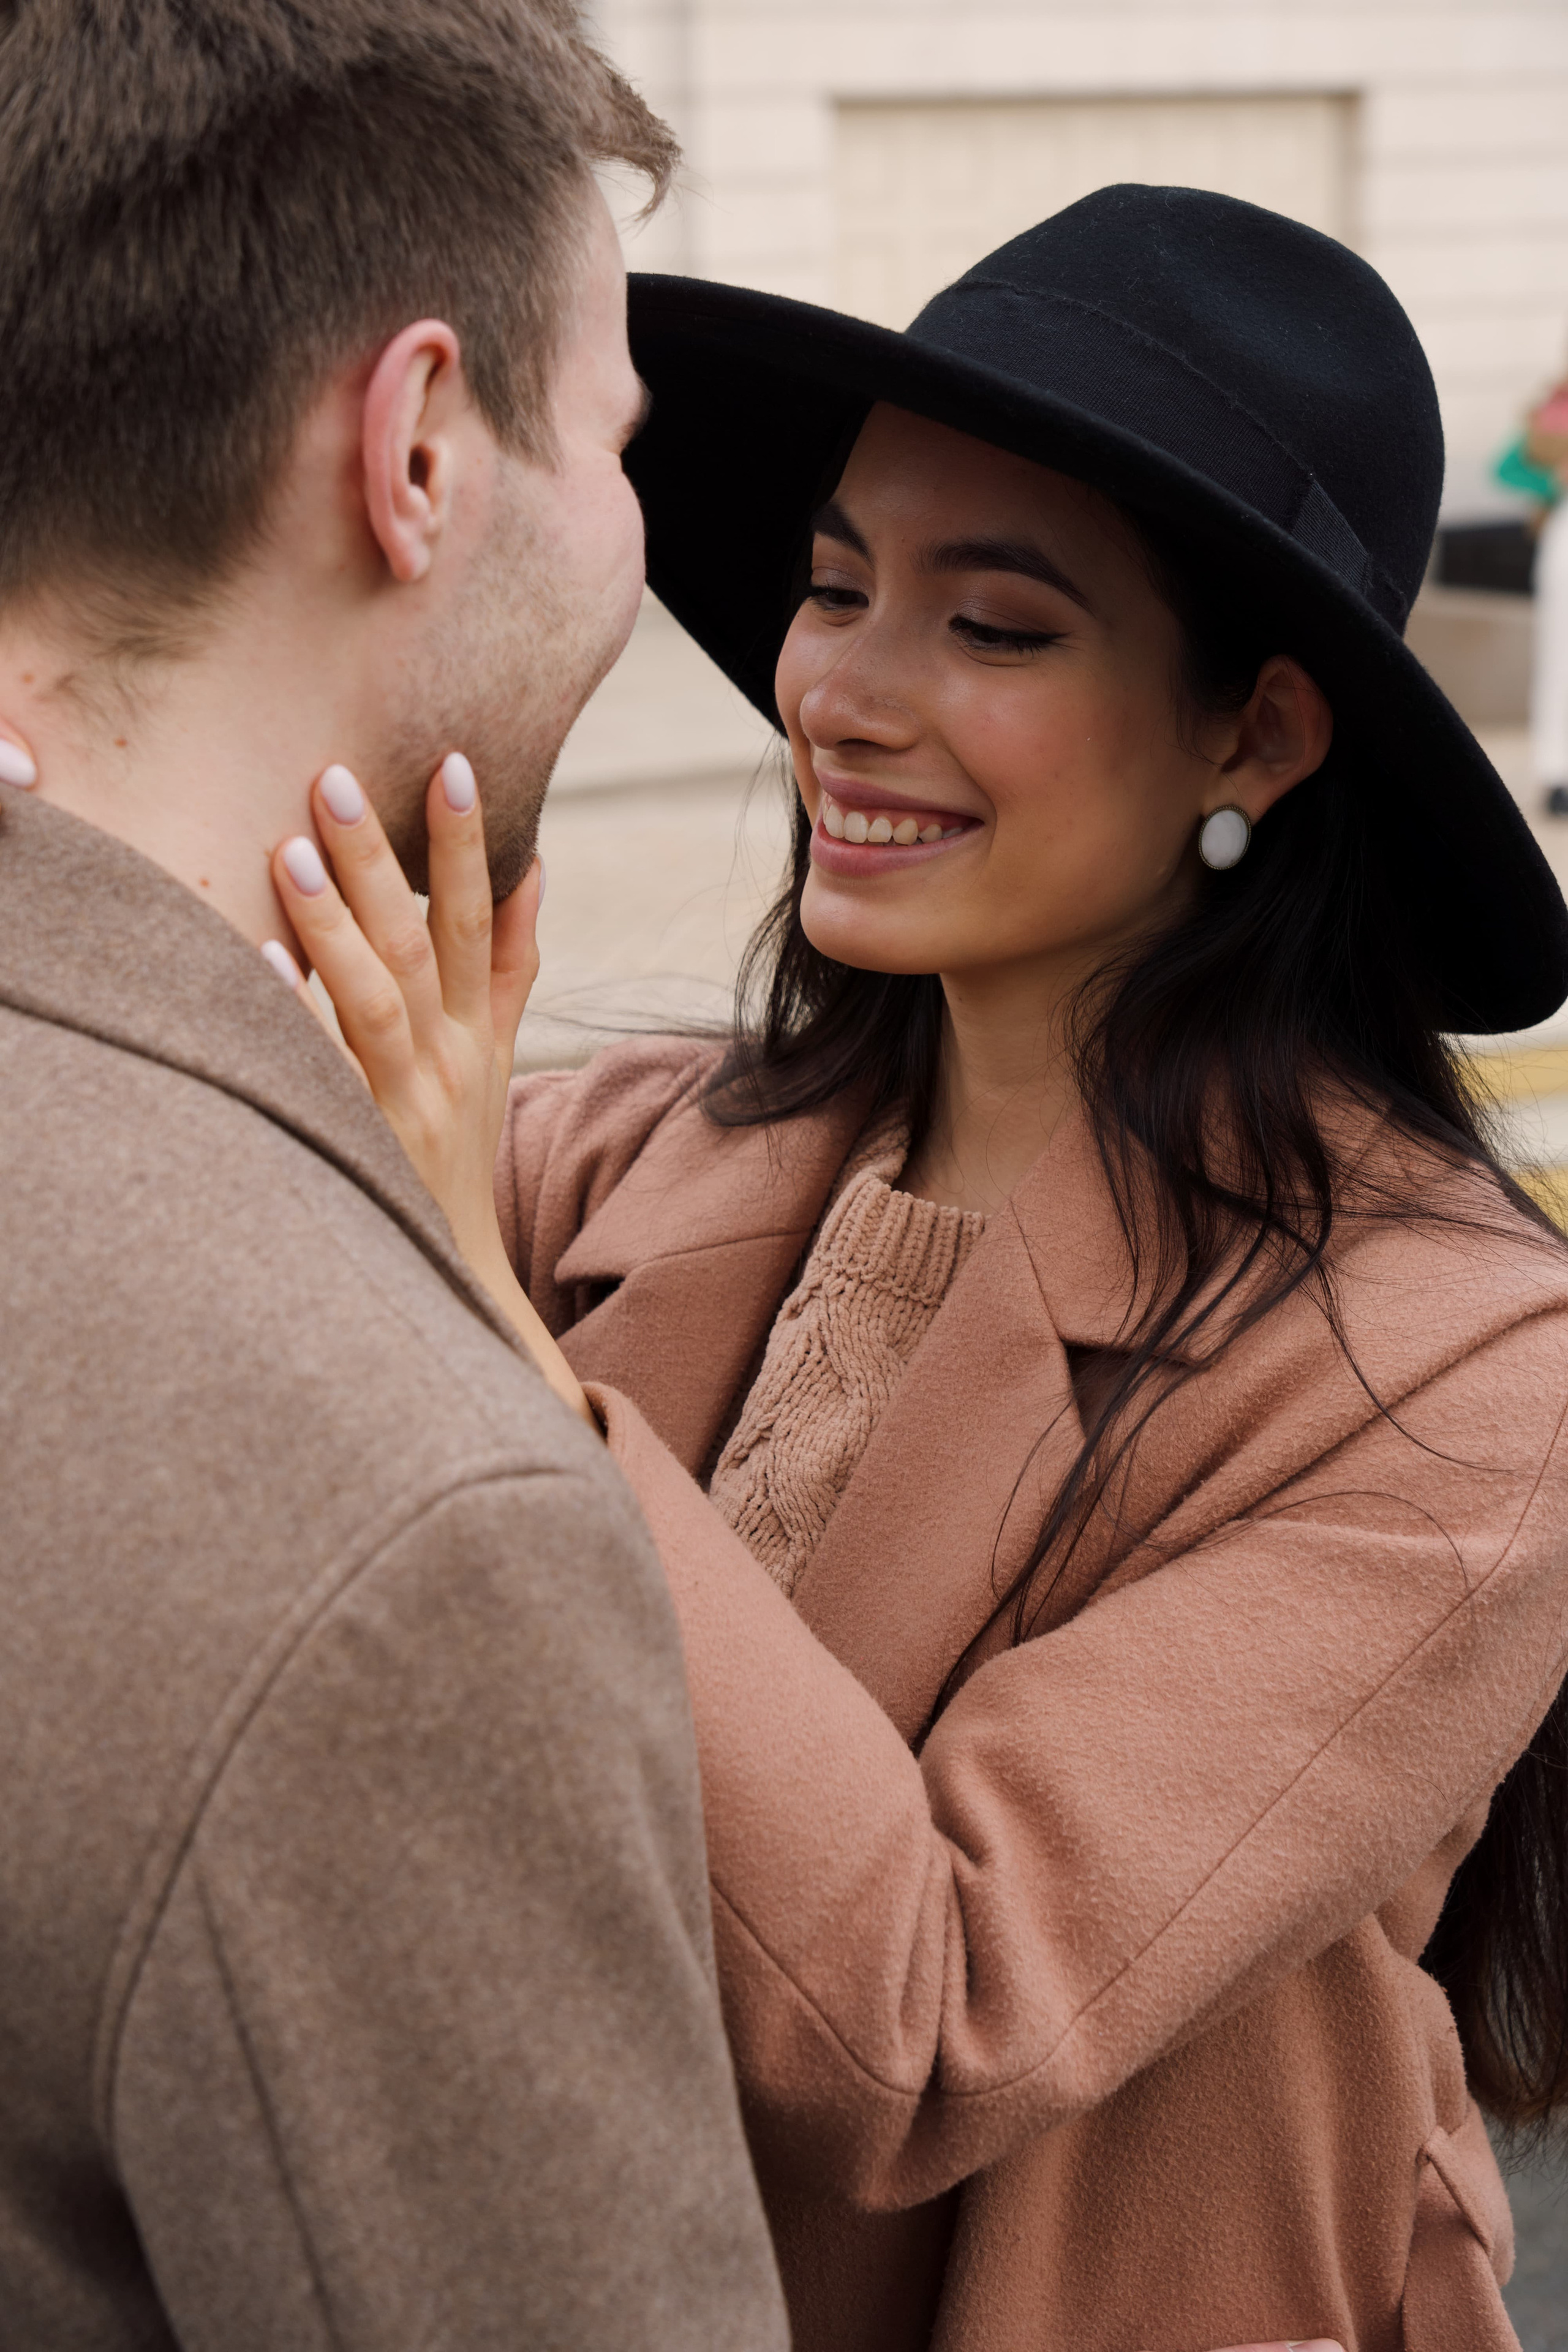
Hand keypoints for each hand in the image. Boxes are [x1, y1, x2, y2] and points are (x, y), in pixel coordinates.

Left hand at [266, 755, 596, 1431]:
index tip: (454, 766)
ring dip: (337, 923)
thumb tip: (535, 867)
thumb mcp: (498, 1056)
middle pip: (421, 949)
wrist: (451, 1273)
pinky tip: (258, 960)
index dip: (470, 847)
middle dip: (385, 861)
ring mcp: (403, 1105)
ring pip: (377, 1001)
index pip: (482, 924)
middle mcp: (448, 1064)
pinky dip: (294, 1014)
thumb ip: (515, 966)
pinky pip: (323, 1072)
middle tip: (336, 780)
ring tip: (293, 849)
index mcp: (480, 1037)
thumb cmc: (458, 1154)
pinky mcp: (357, 1142)